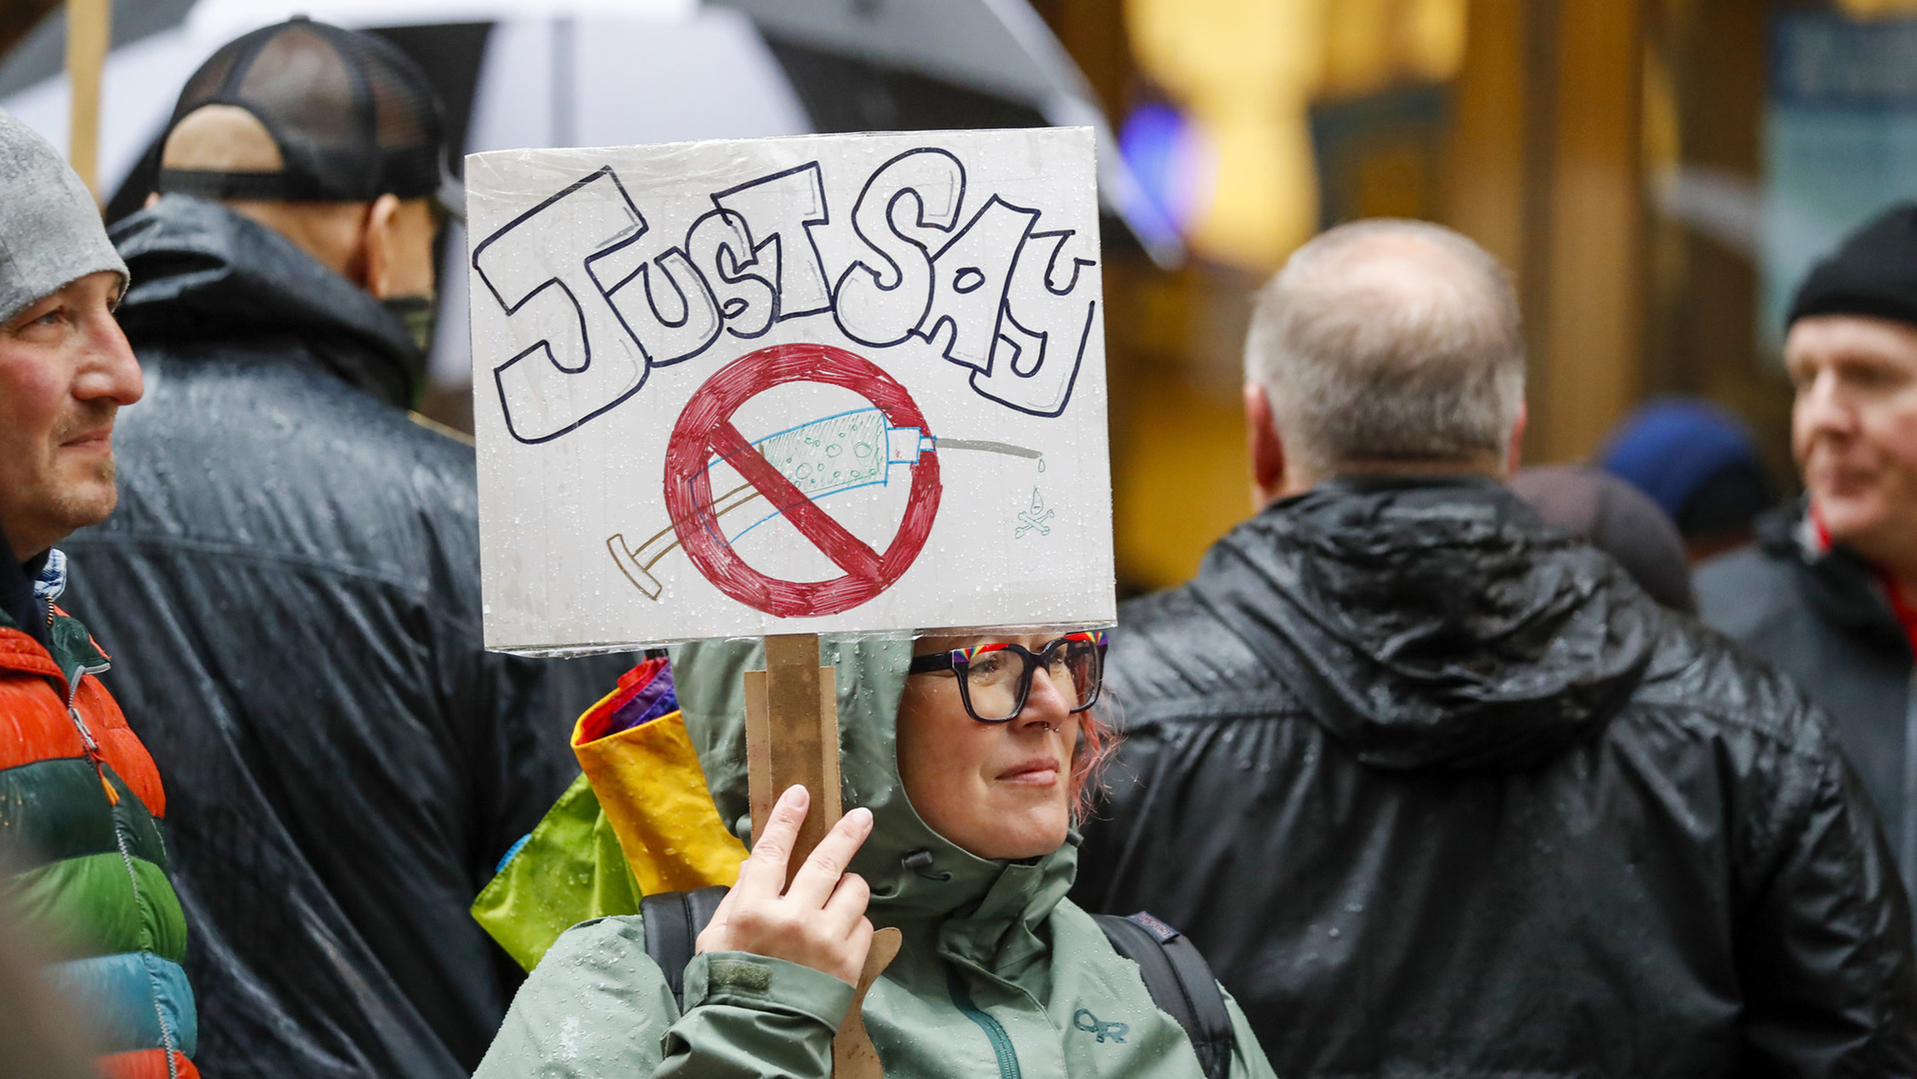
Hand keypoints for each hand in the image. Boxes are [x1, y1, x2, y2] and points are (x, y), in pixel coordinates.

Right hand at [697, 785, 875, 985]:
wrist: (757, 1035)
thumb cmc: (731, 983)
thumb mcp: (716, 938)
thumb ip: (737, 900)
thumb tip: (755, 866)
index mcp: (752, 909)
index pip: (772, 850)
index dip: (788, 818)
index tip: (801, 793)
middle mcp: (791, 918)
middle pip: (827, 861)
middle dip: (847, 833)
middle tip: (862, 817)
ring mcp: (824, 939)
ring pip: (854, 890)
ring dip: (848, 889)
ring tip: (837, 900)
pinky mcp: (849, 961)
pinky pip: (864, 924)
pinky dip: (854, 924)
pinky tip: (838, 936)